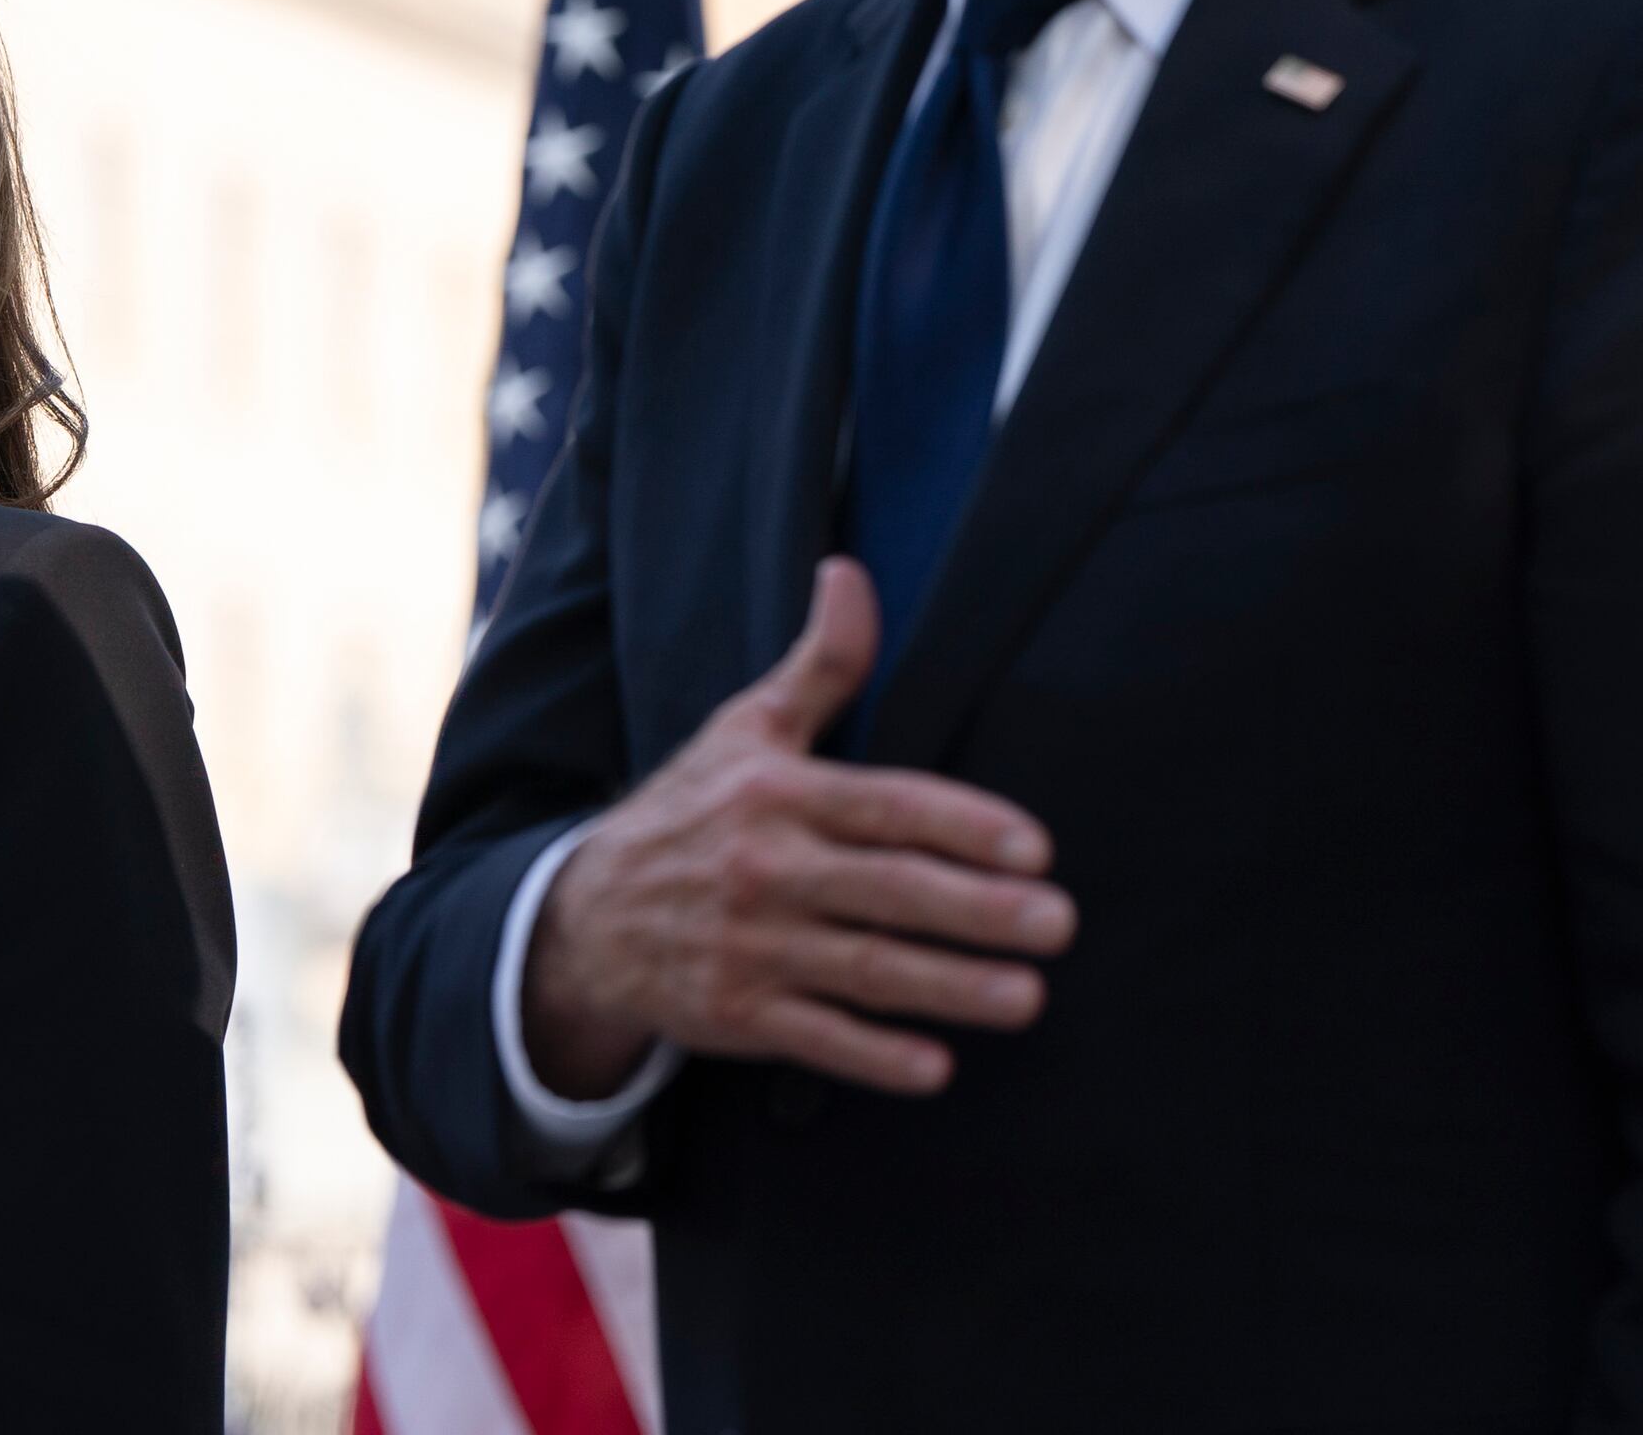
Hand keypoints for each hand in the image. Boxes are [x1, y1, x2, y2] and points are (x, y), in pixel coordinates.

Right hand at [519, 557, 1072, 1097]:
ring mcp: (748, 946)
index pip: (884, 807)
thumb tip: (851, 573)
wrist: (584, 917)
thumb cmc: (691, 813)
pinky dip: (872, 1057)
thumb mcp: (745, 730)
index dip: (961, 825)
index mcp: (776, 794)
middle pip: (886, 890)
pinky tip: (935, 1069)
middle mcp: (763, 868)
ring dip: (948, 987)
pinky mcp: (734, 1015)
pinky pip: (815, 1040)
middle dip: (976, 910)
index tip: (1034, 848)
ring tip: (1027, 996)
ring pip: (864, 969)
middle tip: (1057, 923)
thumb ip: (819, 665)